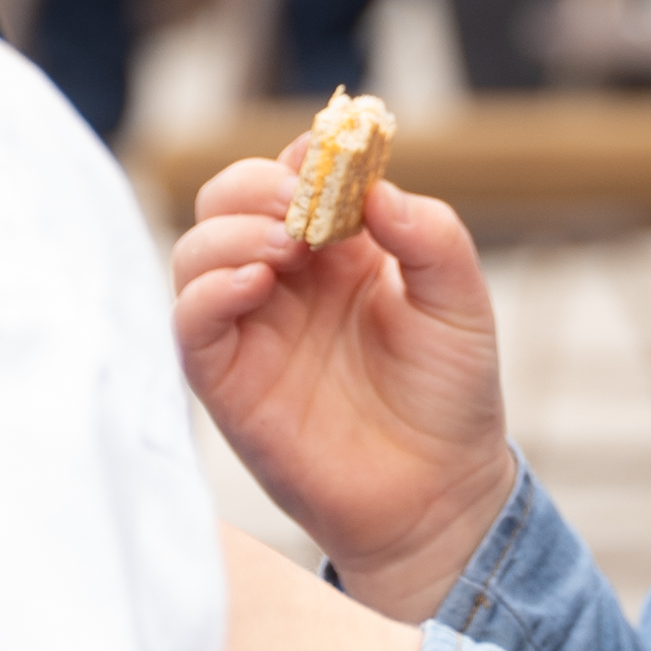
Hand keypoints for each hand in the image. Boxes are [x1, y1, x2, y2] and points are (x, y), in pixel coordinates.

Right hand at [174, 157, 515, 617]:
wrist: (438, 496)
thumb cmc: (449, 397)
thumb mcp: (461, 304)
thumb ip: (432, 236)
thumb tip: (376, 189)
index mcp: (339, 249)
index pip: (295, 173)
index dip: (307, 155)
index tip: (332, 153)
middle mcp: (285, 279)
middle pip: (229, 198)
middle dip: (257, 185)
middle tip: (300, 203)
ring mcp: (251, 327)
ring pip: (197, 249)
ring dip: (232, 230)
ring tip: (288, 246)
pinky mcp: (226, 379)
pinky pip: (189, 320)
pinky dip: (209, 289)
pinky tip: (257, 283)